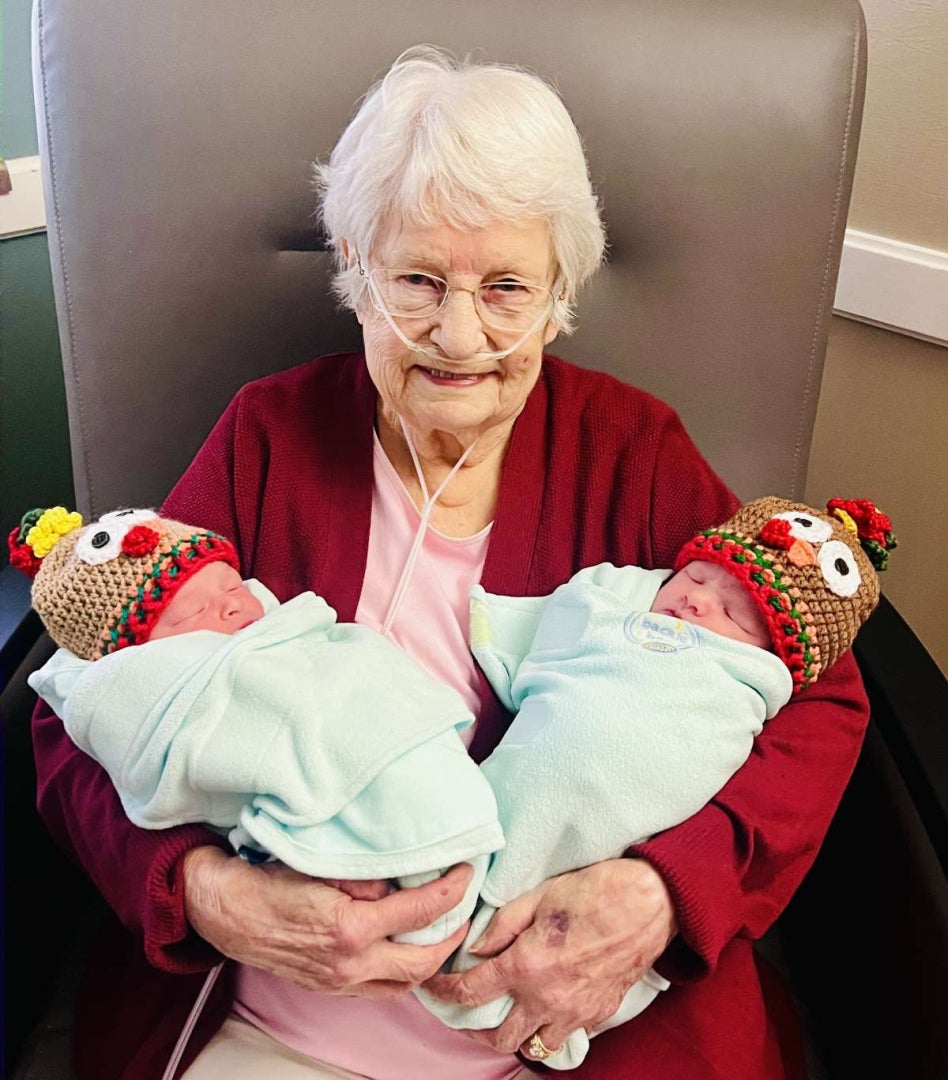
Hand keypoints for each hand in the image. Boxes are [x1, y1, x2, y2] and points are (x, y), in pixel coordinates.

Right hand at [182, 847, 471, 997]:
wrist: (227, 910)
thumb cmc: (270, 879)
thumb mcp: (322, 863)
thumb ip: (367, 875)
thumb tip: (401, 879)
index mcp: (350, 929)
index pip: (420, 912)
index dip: (451, 889)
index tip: (466, 870)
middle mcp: (350, 963)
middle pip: (423, 962)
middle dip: (452, 935)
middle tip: (465, 907)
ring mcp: (340, 981)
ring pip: (405, 984)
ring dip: (431, 960)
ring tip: (444, 930)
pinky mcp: (331, 987)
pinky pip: (381, 990)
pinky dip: (404, 973)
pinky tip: (409, 951)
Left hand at [423, 858, 675, 1055]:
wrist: (647, 904)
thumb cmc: (594, 892)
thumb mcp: (539, 896)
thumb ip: (502, 925)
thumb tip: (476, 947)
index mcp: (527, 965)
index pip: (471, 991)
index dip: (444, 992)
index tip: (434, 988)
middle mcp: (548, 998)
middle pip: (499, 1036)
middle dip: (475, 1028)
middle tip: (467, 1012)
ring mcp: (575, 1012)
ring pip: (533, 1045)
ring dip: (514, 1035)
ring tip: (504, 1017)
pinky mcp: (597, 1014)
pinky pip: (564, 1035)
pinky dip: (548, 1028)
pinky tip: (544, 1008)